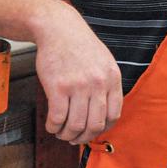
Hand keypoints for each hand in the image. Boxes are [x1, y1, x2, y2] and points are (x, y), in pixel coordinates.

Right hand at [33, 6, 122, 144]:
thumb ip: (107, 85)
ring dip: (67, 135)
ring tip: (61, 133)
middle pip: (95, 124)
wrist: (60, 29)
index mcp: (112, 79)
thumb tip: (105, 113)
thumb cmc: (80, 46)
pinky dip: (54, 127)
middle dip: (83, 137)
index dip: (103, 129)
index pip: (114, 115)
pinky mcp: (58, 87)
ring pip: (76, 125)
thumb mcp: (105, 62)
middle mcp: (98, 84)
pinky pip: (58, 118)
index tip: (93, 131)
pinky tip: (52, 125)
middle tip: (74, 138)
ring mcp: (78, 86)